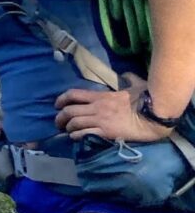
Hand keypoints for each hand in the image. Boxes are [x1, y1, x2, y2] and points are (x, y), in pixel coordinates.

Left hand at [55, 85, 173, 142]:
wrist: (155, 116)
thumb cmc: (147, 100)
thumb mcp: (136, 85)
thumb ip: (129, 79)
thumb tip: (127, 74)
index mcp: (101, 96)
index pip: (74, 94)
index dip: (61, 99)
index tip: (57, 104)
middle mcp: (97, 107)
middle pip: (69, 110)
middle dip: (60, 117)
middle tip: (58, 123)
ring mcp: (101, 120)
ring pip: (74, 123)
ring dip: (67, 128)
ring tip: (67, 131)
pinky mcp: (106, 132)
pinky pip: (85, 134)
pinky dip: (77, 136)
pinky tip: (76, 138)